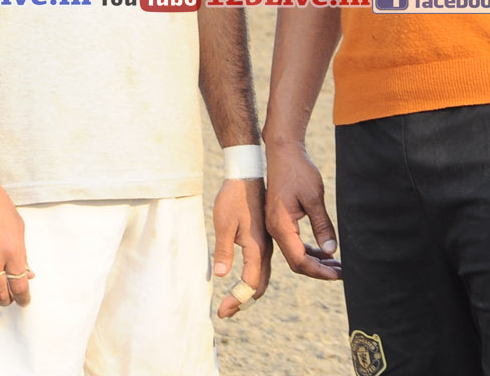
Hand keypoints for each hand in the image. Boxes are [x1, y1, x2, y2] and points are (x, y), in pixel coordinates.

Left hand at [212, 177, 269, 317]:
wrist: (247, 176)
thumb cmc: (233, 197)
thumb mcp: (224, 223)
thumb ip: (224, 250)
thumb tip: (222, 275)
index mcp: (258, 247)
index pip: (250, 283)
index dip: (237, 300)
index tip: (223, 312)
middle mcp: (266, 250)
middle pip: (259, 285)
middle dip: (243, 301)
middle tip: (226, 313)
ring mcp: (267, 245)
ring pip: (262, 277)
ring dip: (248, 292)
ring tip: (232, 303)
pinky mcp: (263, 240)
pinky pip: (261, 267)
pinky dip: (253, 280)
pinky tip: (244, 283)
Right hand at [265, 141, 340, 279]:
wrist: (282, 152)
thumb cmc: (298, 171)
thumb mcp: (314, 198)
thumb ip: (322, 226)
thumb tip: (331, 251)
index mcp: (281, 226)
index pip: (300, 260)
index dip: (320, 271)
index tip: (339, 274)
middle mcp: (274, 229)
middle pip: (296, 262)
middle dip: (319, 270)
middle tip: (342, 272)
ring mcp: (275, 226)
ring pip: (295, 254)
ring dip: (316, 262)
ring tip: (337, 265)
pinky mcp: (280, 221)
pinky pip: (293, 243)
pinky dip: (309, 251)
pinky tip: (325, 252)